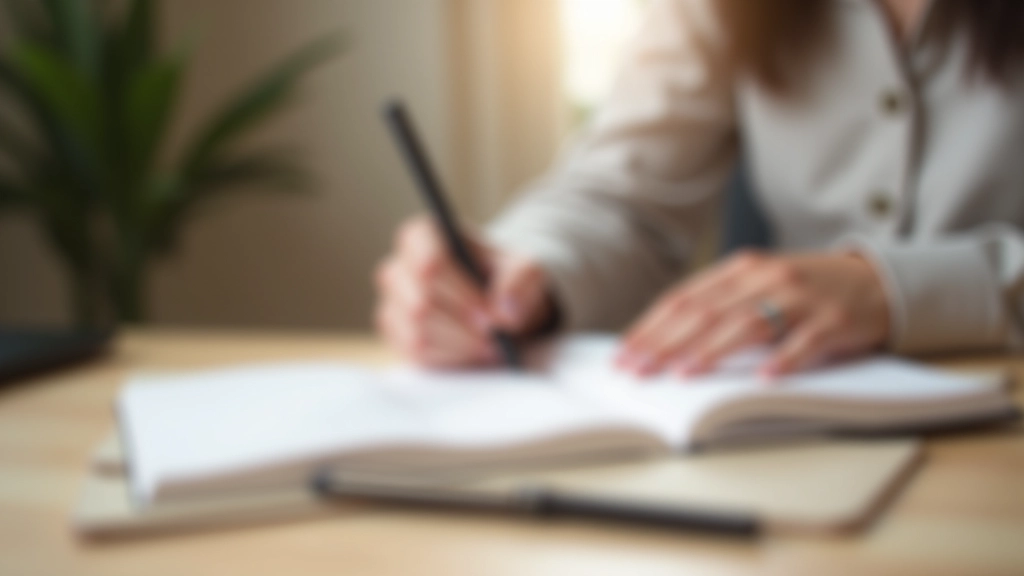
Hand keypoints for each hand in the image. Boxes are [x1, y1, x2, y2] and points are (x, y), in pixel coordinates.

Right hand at [375, 215, 553, 366]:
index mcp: (424, 236)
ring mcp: (394, 304)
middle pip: (420, 305)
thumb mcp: (526, 271)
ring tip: (492, 347)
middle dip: (463, 327)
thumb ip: (521, 281)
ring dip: (460, 346)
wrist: (500, 304)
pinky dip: (450, 359)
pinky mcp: (397, 337)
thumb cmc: (506, 278)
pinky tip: (473, 353)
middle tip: (496, 338)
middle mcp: (399, 267)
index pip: (430, 264)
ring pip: (417, 334)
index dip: (461, 295)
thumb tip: (505, 310)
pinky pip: (416, 355)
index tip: (491, 317)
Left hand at [618, 250, 890, 377]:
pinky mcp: (834, 320)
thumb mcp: (757, 286)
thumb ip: (718, 304)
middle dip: (667, 343)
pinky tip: (763, 377)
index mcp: (740, 270)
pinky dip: (784, 359)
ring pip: (748, 324)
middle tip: (638, 369)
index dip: (652, 326)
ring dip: (712, 350)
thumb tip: (664, 340)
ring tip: (684, 373)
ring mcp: (801, 298)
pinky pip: (806, 341)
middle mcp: (766, 278)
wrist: (874, 280)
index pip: (684, 299)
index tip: (625, 353)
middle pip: (707, 312)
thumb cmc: (803, 290)